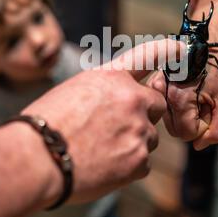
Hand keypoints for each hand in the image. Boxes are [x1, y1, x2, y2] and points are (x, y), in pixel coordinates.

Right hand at [23, 40, 181, 204]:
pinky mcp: (139, 161)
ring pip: (149, 137)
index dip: (167, 50)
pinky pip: (142, 163)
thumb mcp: (73, 91)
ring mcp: (139, 130)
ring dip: (133, 143)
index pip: (147, 55)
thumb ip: (104, 93)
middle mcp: (132, 98)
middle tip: (118, 128)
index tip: (180, 48)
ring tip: (101, 151)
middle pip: (156, 104)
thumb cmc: (45, 124)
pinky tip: (103, 167)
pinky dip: (127, 167)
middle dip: (144, 114)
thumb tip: (115, 106)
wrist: (36, 159)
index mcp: (112, 77)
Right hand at [148, 47, 217, 149]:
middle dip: (191, 122)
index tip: (208, 108)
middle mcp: (161, 94)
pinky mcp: (153, 84)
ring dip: (182, 114)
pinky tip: (183, 90)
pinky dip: (174, 105)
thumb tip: (198, 146)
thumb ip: (217, 130)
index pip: (187, 134)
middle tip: (202, 102)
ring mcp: (154, 88)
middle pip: (175, 129)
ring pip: (168, 120)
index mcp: (179, 99)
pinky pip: (163, 107)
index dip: (202, 126)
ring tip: (193, 94)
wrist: (206, 43)